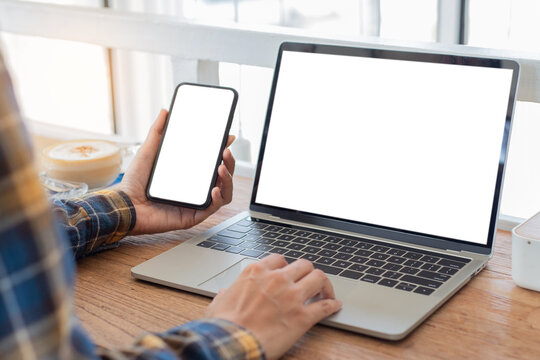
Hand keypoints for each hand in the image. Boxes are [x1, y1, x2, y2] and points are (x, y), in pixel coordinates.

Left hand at [119, 109, 235, 234]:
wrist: (124, 205)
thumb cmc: (134, 183)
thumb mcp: (148, 152)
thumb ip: (157, 131)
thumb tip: (165, 112)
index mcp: (188, 173)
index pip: (212, 161)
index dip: (223, 151)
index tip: (227, 138)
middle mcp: (195, 187)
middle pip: (223, 176)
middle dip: (230, 163)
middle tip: (226, 152)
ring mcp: (195, 202)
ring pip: (224, 193)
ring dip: (228, 180)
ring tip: (222, 169)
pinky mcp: (192, 216)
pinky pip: (212, 209)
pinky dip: (218, 199)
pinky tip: (214, 190)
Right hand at [205, 254, 341, 359]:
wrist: (232, 343)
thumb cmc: (224, 325)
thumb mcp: (218, 303)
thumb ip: (226, 294)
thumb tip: (224, 293)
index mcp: (256, 272)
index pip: (279, 259)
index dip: (286, 266)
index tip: (288, 273)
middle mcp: (277, 279)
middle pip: (303, 264)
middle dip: (307, 272)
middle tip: (309, 281)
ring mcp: (292, 296)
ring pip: (318, 278)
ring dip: (324, 284)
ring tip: (325, 291)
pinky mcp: (303, 317)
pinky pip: (325, 306)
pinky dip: (332, 305)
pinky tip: (335, 305)